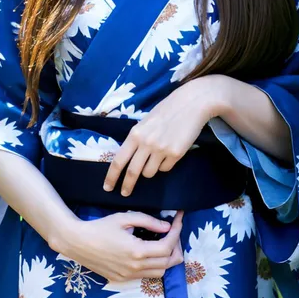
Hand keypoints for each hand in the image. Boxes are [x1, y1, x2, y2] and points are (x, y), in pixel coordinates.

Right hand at [58, 210, 183, 281]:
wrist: (77, 243)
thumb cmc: (100, 227)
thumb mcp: (124, 218)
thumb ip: (148, 221)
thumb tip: (167, 226)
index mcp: (137, 251)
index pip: (167, 246)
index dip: (177, 233)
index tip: (178, 220)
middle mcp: (135, 267)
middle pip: (169, 263)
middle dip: (176, 246)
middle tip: (173, 233)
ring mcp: (129, 276)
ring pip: (160, 273)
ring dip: (166, 259)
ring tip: (163, 243)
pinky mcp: (123, 279)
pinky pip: (146, 276)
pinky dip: (154, 266)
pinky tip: (149, 253)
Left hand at [103, 79, 216, 196]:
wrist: (191, 103)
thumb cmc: (167, 110)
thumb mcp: (145, 122)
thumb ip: (137, 139)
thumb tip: (129, 158)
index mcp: (135, 134)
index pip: (119, 160)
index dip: (111, 176)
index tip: (107, 187)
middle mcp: (146, 143)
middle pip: (133, 172)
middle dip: (127, 186)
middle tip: (124, 193)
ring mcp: (161, 150)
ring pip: (149, 173)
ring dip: (150, 170)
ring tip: (156, 156)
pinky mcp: (176, 154)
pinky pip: (165, 169)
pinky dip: (164, 165)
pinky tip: (170, 151)